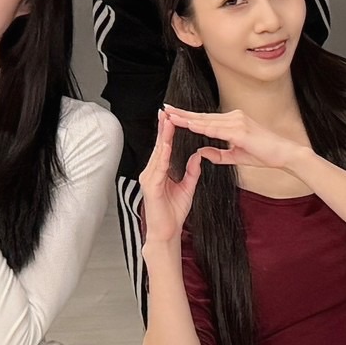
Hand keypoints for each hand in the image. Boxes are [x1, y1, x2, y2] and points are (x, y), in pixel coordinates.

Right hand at [138, 110, 207, 246]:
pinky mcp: (151, 188)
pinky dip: (163, 157)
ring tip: (168, 123)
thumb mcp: (187, 188)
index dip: (168, 132)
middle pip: (159, 146)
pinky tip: (166, 147)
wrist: (166, 232)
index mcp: (160, 172)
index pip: (164, 147)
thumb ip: (191, 172)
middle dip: (163, 129)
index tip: (173, 118)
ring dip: (163, 138)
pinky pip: (158, 169)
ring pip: (158, 154)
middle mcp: (152, 172)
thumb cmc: (173, 213)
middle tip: (167, 111)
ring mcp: (149, 179)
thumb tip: (196, 157)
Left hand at [159, 105, 309, 173]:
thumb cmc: (265, 154)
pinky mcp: (241, 130)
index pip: (205, 119)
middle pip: (202, 116)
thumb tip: (202, 153)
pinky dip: (202, 127)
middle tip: (164, 109)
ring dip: (187, 118)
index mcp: (233, 122)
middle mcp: (234, 117)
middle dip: (182, 113)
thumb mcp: (237, 156)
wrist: (285, 154)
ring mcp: (238, 121)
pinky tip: (189, 126)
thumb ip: (219, 154)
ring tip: (171, 117)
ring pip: (206, 120)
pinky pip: (217, 129)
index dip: (188, 117)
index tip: (172, 115)